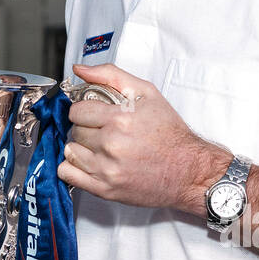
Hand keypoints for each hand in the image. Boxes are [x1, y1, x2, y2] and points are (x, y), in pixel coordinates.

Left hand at [60, 63, 229, 211]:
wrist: (189, 171)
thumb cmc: (170, 134)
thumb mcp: (147, 93)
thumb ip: (110, 76)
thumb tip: (80, 70)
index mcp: (120, 119)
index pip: (77, 111)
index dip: (85, 111)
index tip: (94, 115)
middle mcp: (112, 144)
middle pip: (76, 131)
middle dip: (86, 129)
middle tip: (103, 131)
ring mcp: (107, 169)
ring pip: (70, 152)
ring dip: (81, 149)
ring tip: (99, 148)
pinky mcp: (106, 189)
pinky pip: (69, 174)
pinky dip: (74, 168)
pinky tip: (91, 163)